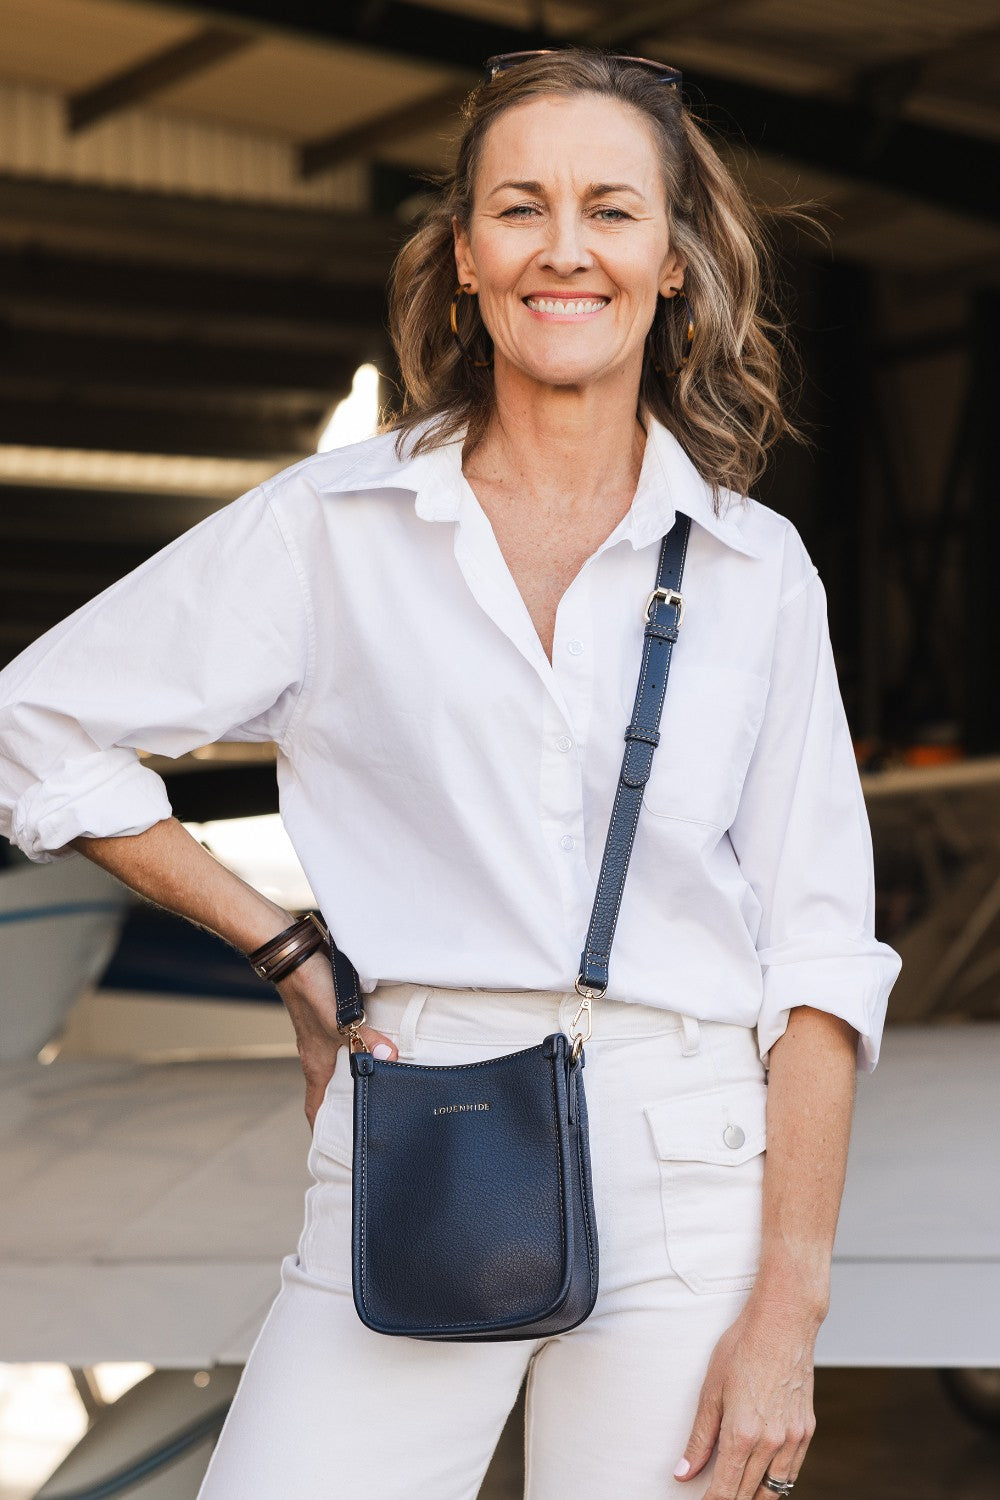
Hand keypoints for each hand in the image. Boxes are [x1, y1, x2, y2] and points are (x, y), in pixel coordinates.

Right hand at [274, 950, 397, 1130]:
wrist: (296, 954)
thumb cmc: (310, 988)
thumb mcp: (340, 1017)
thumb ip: (365, 1038)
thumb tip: (390, 1060)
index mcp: (317, 1065)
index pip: (316, 1109)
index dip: (324, 1130)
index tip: (338, 1150)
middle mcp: (320, 1056)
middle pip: (334, 1092)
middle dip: (351, 1107)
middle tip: (376, 1120)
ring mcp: (326, 1038)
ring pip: (345, 1067)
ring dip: (361, 1077)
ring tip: (388, 1087)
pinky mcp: (334, 1020)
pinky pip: (351, 1044)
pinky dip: (365, 1051)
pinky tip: (386, 1048)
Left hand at [674, 1293, 818, 1497]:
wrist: (782, 1323)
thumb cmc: (742, 1348)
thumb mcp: (710, 1390)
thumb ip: (699, 1438)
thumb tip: (683, 1473)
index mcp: (743, 1435)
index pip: (725, 1491)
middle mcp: (771, 1443)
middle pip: (748, 1495)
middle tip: (715, 1497)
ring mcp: (793, 1438)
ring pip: (774, 1491)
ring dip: (754, 1498)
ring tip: (737, 1494)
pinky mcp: (807, 1430)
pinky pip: (792, 1472)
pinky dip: (777, 1483)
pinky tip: (764, 1480)